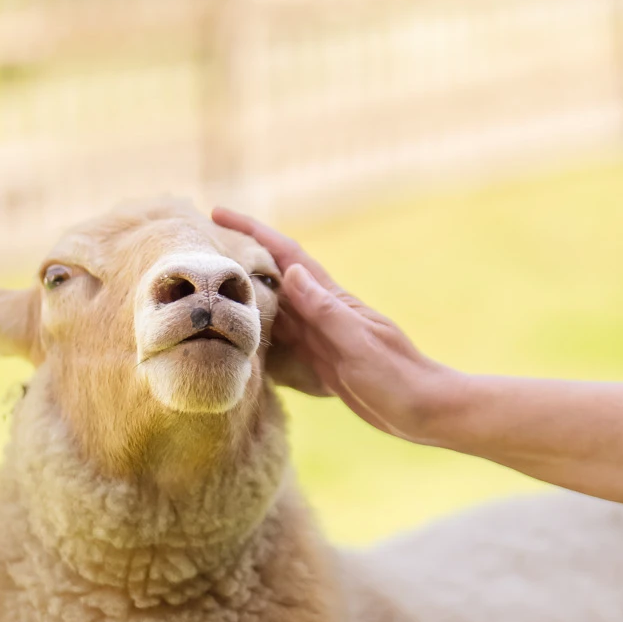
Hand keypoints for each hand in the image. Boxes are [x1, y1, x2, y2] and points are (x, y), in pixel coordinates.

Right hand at [212, 209, 450, 438]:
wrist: (424, 410)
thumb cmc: (397, 376)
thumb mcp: (359, 343)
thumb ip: (326, 310)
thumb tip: (291, 272)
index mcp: (332, 300)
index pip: (287, 256)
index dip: (253, 231)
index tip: (218, 212)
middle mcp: (322, 312)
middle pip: (273, 276)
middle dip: (240, 258)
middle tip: (198, 249)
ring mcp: (321, 336)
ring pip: (273, 308)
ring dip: (243, 296)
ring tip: (206, 290)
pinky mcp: (321, 361)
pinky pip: (282, 341)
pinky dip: (258, 333)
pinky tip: (238, 338)